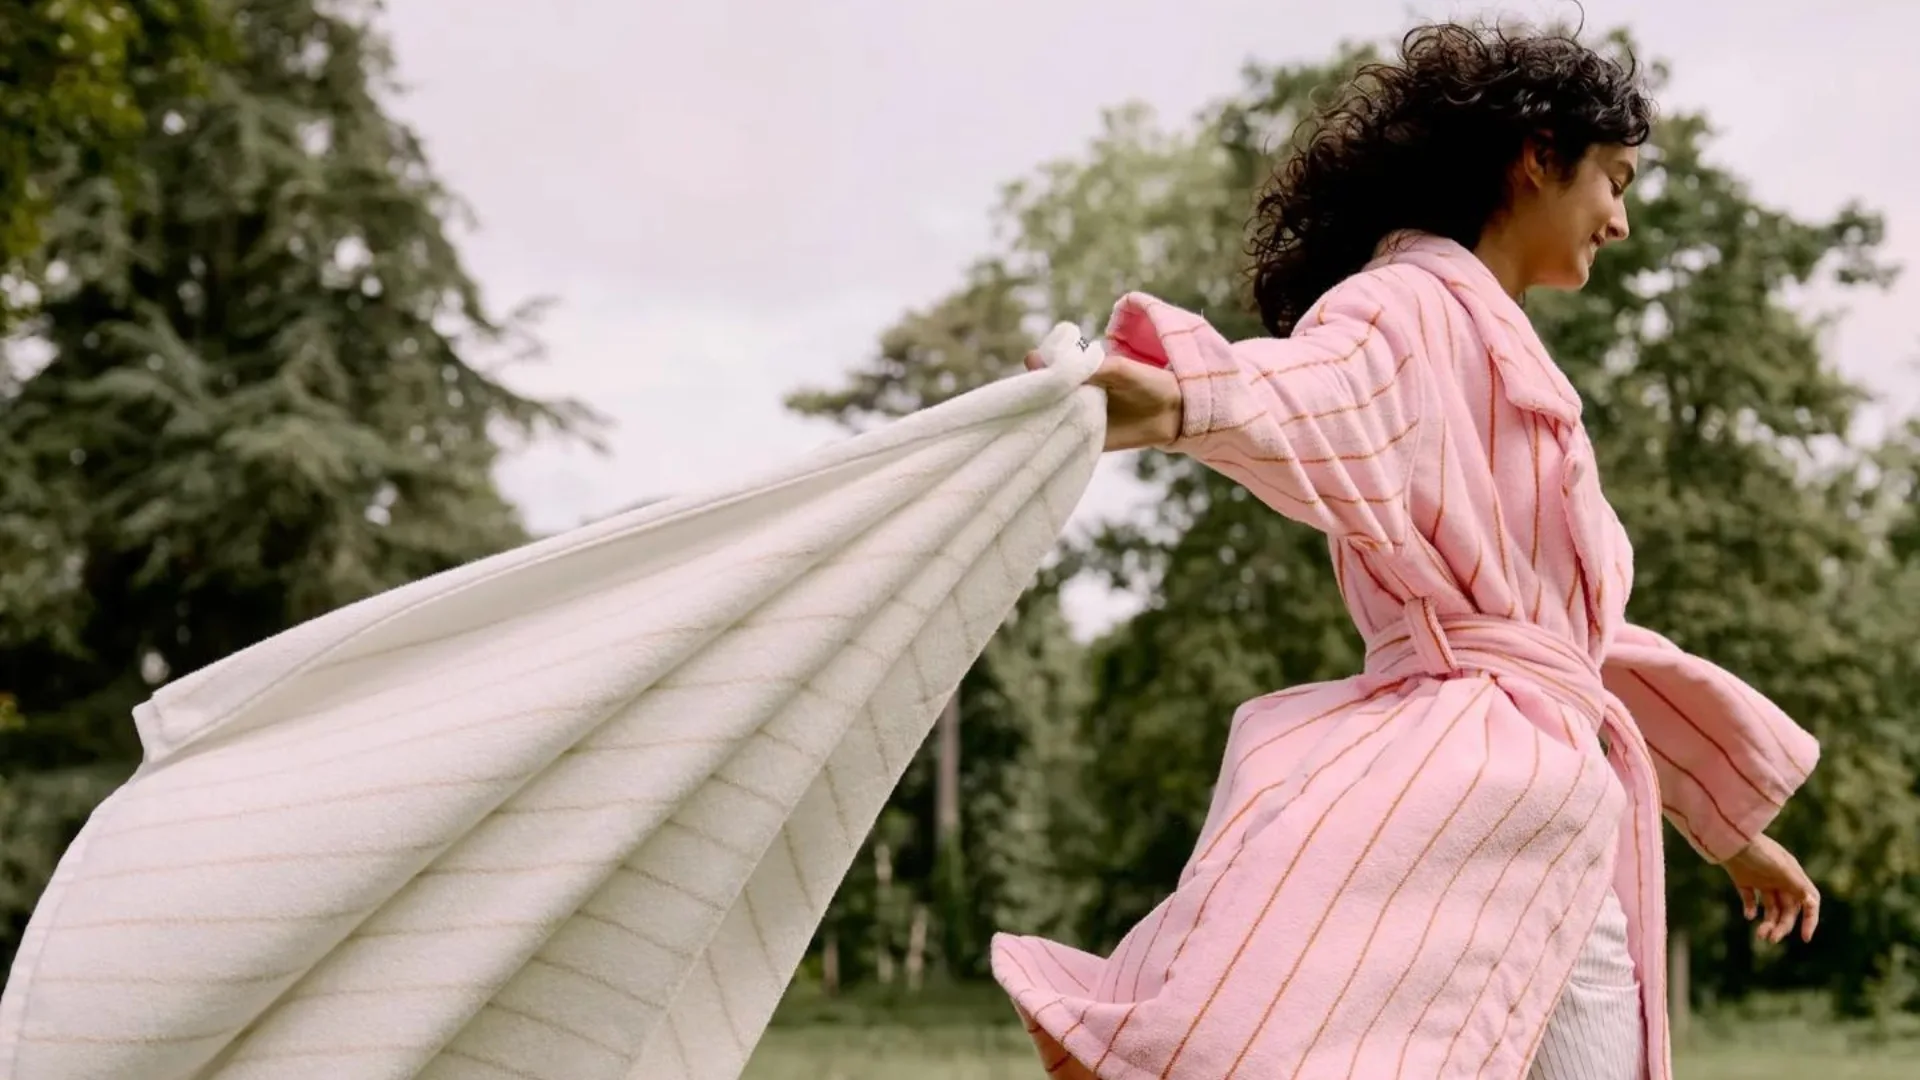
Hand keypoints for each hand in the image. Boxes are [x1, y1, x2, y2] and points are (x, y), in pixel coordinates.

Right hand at [1025, 347, 1182, 451]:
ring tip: (1036, 414)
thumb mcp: (1118, 370)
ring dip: (1040, 416)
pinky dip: (1053, 438)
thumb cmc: (1147, 383)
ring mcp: (1077, 416)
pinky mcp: (1084, 438)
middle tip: (1031, 393)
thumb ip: (1087, 370)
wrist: (1173, 412)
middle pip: (1042, 393)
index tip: (1034, 367)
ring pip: (1049, 416)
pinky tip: (1045, 436)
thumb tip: (1052, 363)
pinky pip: (1063, 438)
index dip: (1037, 367)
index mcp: (1079, 371)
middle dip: (1033, 393)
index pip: (1046, 367)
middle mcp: (1074, 393)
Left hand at [1721, 834, 1819, 943]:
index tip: (1805, 938)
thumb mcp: (1780, 868)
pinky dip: (1750, 909)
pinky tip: (1748, 915)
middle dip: (1781, 926)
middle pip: (1787, 910)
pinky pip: (1750, 900)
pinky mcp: (1743, 880)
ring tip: (1760, 935)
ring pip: (1770, 909)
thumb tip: (1812, 903)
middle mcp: (1780, 880)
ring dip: (1767, 923)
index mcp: (1793, 877)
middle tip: (1771, 939)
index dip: (1810, 920)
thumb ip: (1797, 885)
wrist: (1728, 837)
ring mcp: (1762, 880)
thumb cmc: (1758, 850)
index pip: (1808, 902)